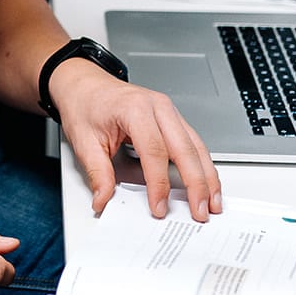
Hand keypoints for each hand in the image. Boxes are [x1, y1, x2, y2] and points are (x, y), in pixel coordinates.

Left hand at [49, 57, 221, 221]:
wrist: (84, 83)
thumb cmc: (85, 104)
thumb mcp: (83, 140)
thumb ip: (97, 173)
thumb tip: (103, 199)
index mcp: (134, 109)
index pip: (153, 151)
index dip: (159, 183)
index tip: (159, 206)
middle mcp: (157, 106)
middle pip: (184, 149)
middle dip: (196, 184)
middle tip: (199, 211)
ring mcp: (168, 110)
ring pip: (196, 146)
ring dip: (207, 176)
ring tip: (212, 202)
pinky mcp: (172, 118)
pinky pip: (193, 142)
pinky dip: (202, 164)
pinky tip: (207, 182)